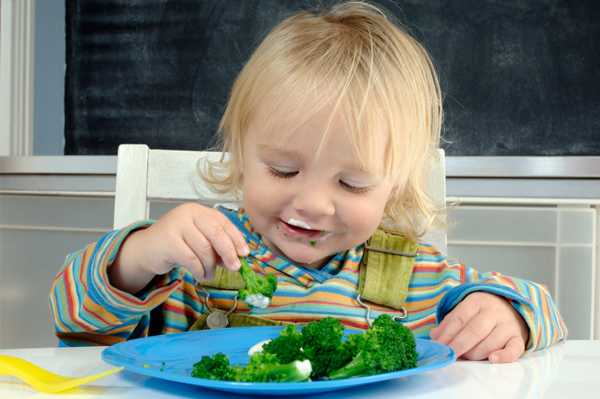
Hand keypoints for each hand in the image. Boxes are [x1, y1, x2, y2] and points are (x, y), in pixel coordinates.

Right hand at [109, 203, 249, 293]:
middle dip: (228, 252)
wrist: (145, 250)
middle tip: (235, 267)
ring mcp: (177, 225)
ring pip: (205, 249)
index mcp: (199, 210)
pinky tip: (201, 276)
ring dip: (211, 266)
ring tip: (210, 275)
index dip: (236, 238)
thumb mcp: (198, 241)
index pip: (224, 222)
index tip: (244, 253)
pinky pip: (192, 259)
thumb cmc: (175, 244)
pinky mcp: (169, 240)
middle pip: (217, 233)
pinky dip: (199, 270)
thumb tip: (236, 258)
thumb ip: (216, 246)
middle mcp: (188, 213)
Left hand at [429, 292, 528, 362]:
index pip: (461, 317)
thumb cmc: (481, 311)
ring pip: (491, 342)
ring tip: (465, 357)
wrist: (510, 305)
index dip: (448, 333)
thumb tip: (435, 335)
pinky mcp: (518, 337)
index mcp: (477, 301)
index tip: (440, 345)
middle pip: (475, 329)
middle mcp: (494, 312)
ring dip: (475, 353)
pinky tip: (492, 359)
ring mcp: (507, 325)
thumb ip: (449, 323)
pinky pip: (515, 349)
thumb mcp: (464, 310)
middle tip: (450, 354)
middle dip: (460, 344)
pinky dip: (504, 356)